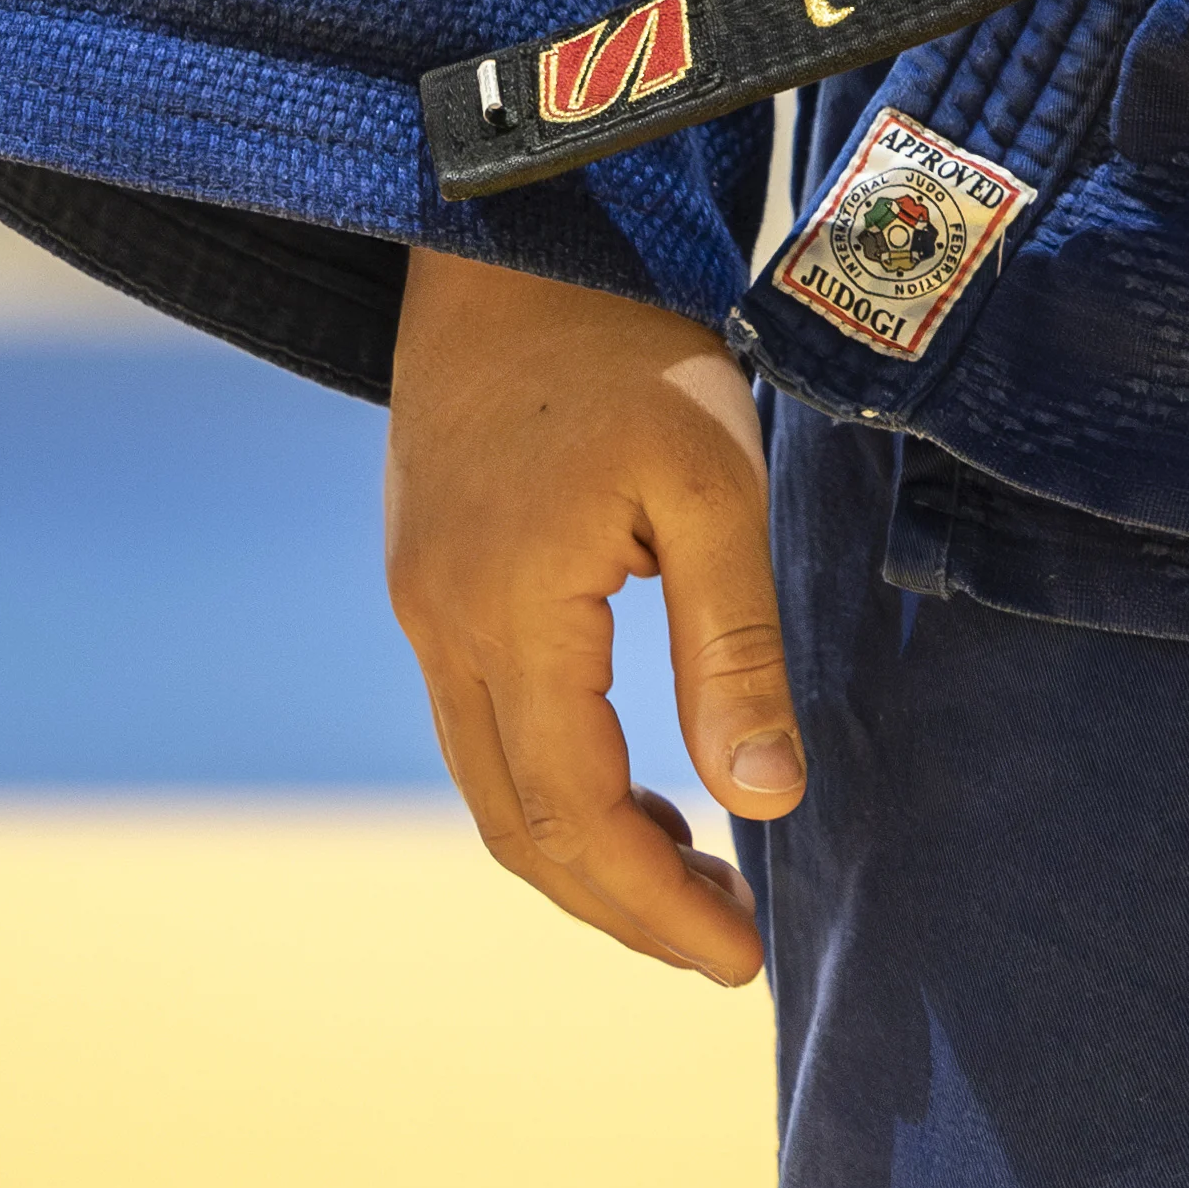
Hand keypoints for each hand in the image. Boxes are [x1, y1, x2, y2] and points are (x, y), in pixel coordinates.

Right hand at [385, 239, 803, 977]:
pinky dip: (551, 779)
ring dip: (583, 848)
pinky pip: (479, 721)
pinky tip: (630, 777)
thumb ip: (733, 645)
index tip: (740, 956)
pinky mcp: (428, 573)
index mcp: (507, 613)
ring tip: (692, 873)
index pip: (574, 816)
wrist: (519, 230)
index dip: (654, 904)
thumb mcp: (713, 480)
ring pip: (491, 781)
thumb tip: (766, 800)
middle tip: (723, 937)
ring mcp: (422, 601)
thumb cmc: (632, 341)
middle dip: (620, 902)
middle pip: (518, 826)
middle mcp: (441, 625)